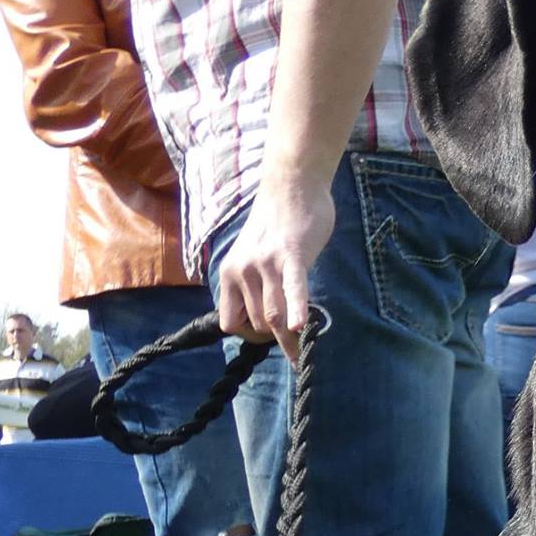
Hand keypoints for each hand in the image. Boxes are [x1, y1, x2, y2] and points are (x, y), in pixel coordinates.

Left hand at [215, 178, 334, 360]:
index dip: (248, 334)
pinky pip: (293, 290)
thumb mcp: (252, 256)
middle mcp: (242, 270)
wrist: (292, 185)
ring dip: (290, 337)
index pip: (229, 322)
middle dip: (275, 335)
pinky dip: (296, 310)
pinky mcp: (291, 256)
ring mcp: (266, 264)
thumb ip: (254, 284)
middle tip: (294, 337)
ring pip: (274, 315)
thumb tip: (269, 318)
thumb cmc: (277, 223)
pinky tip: (300, 326)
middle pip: (257, 323)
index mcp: (230, 272)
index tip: (267, 334)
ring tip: (305, 350)